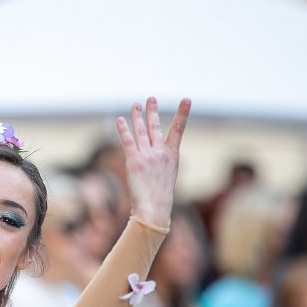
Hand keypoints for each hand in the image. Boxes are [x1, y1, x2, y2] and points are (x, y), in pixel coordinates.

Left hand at [115, 96, 190, 229]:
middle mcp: (160, 153)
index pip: (179, 129)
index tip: (187, 99)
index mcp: (172, 155)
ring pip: (141, 131)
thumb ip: (162, 160)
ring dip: (137, 116)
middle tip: (151, 98)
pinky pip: (127, 141)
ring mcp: (147, 156)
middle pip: (155, 127)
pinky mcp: (134, 161)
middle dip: (153, 111)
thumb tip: (155, 151)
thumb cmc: (161, 195)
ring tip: (135, 105)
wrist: (154, 207)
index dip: (183, 113)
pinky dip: (123, 129)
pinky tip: (119, 120)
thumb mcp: (168, 175)